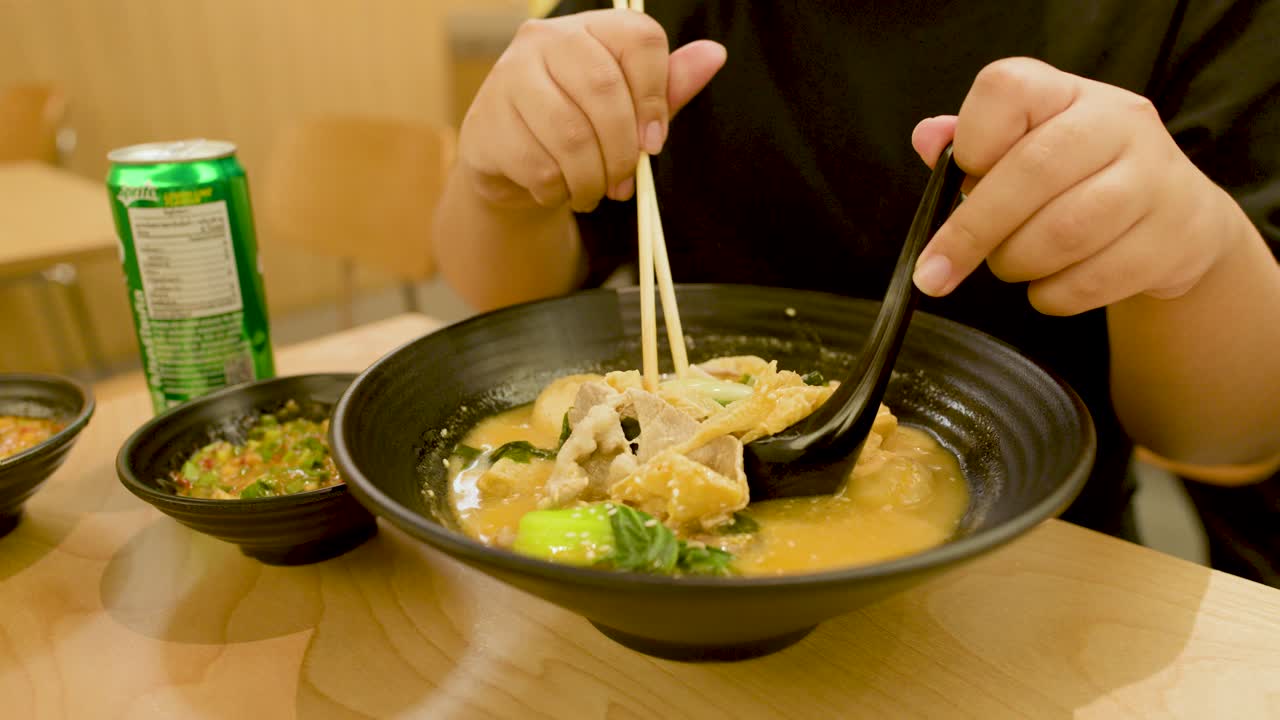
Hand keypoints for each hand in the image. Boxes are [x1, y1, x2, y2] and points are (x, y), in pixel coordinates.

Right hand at [458, 9, 725, 213]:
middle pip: (604, 88)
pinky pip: (539, 166)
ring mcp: (509, 77)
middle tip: (624, 181)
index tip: (654, 142)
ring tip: (594, 191)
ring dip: (592, 178)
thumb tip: (714, 55)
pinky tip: (560, 190)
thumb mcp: (630, 108)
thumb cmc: (580, 128)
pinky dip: (559, 190)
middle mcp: (545, 40)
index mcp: (590, 28)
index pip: (639, 39)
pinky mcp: (488, 121)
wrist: (512, 163)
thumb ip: (668, 86)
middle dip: (622, 148)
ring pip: (570, 134)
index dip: (657, 95)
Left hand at [910, 57, 1238, 314]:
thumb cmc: (1078, 181)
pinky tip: (1050, 286)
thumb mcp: (1026, 148)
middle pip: (1031, 172)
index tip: (959, 180)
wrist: (1176, 219)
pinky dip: (1052, 295)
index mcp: (1066, 92)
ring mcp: (1153, 178)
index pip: (1006, 89)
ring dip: (1015, 263)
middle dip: (972, 232)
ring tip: (1010, 265)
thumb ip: (972, 145)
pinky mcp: (1172, 237)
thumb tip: (927, 139)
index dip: (971, 141)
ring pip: (1062, 232)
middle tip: (936, 271)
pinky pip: (1091, 280)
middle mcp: (1117, 121)